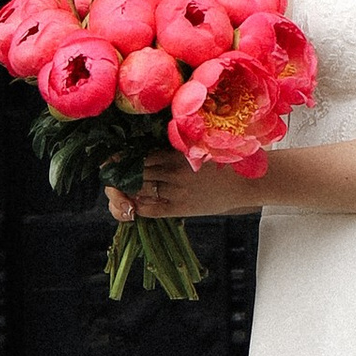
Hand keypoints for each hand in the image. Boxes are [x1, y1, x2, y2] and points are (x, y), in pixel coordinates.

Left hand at [105, 153, 261, 220]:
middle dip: (118, 173)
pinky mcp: (180, 208)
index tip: (109, 157)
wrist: (247, 182)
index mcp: (176, 152)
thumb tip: (145, 149)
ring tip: (117, 187)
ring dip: (124, 189)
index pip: (138, 153)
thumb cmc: (224, 162)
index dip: (121, 157)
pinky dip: (136, 206)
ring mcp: (176, 190)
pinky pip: (149, 208)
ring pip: (138, 189)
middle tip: (108, 172)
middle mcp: (173, 170)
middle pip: (134, 171)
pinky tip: (130, 204)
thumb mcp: (198, 147)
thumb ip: (174, 148)